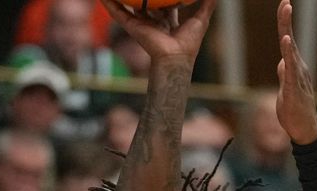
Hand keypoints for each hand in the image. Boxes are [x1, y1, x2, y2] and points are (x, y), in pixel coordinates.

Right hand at [101, 0, 216, 62]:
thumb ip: (208, 3)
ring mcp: (140, 23)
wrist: (174, 58)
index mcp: (168, 20)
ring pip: (128, 4)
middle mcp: (152, 21)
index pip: (163, 3)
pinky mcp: (131, 26)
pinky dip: (108, 3)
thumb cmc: (189, 43)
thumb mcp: (201, 19)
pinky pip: (117, 12)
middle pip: (144, 2)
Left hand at [275, 0, 316, 144]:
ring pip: (291, 52)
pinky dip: (289, 55)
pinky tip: (287, 42)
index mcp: (295, 68)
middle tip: (284, 1)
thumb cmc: (295, 111)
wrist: (305, 130)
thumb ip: (285, 75)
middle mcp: (299, 69)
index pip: (287, 43)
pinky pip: (291, 70)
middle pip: (290, 41)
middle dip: (286, 21)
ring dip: (287, 31)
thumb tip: (282, 62)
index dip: (284, 25)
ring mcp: (298, 78)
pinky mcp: (294, 89)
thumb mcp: (285, 90)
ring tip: (286, 12)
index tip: (284, 5)